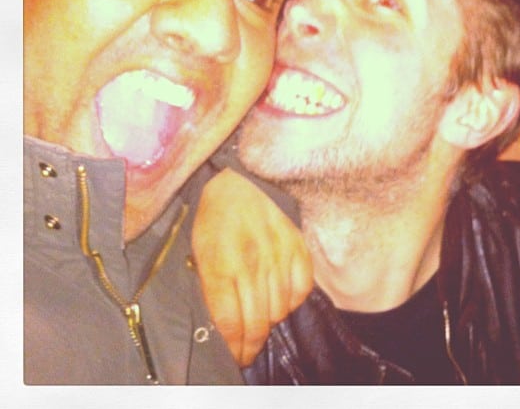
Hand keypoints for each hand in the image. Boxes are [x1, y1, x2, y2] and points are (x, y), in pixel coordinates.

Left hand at [192, 168, 312, 365]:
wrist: (240, 182)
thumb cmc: (214, 220)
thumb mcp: (199, 254)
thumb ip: (211, 290)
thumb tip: (225, 326)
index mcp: (220, 265)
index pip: (230, 323)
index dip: (233, 348)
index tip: (234, 355)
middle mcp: (251, 263)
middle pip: (257, 324)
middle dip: (251, 346)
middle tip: (248, 351)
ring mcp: (277, 255)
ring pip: (279, 311)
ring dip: (270, 322)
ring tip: (261, 318)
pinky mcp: (297, 247)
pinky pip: (301, 290)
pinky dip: (291, 300)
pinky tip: (281, 296)